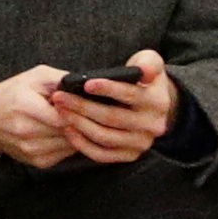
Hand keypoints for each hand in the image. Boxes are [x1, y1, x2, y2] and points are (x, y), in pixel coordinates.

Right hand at [0, 74, 82, 170]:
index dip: (77, 111)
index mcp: (26, 106)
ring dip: (75, 135)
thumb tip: (86, 88)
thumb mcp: (34, 77)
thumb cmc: (11, 94)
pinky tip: (62, 133)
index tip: (82, 105)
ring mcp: (31, 149)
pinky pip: (64, 155)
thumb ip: (61, 80)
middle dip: (79, 122)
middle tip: (81, 113)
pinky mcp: (36, 161)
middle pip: (68, 132)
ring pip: (70, 145)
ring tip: (71, 122)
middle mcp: (27, 131)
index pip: (64, 117)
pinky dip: (68, 144)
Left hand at [54, 51, 174, 168]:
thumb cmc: (144, 79)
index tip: (86, 83)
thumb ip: (150, 62)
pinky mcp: (129, 155)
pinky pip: (101, 155)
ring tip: (60, 110)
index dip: (108, 89)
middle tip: (59, 96)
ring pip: (104, 137)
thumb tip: (144, 71)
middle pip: (112, 117)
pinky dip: (82, 144)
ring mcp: (140, 144)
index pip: (131, 95)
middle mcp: (152, 126)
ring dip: (78, 123)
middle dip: (82, 106)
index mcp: (158, 102)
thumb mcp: (151, 63)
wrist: (152, 107)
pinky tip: (68, 129)